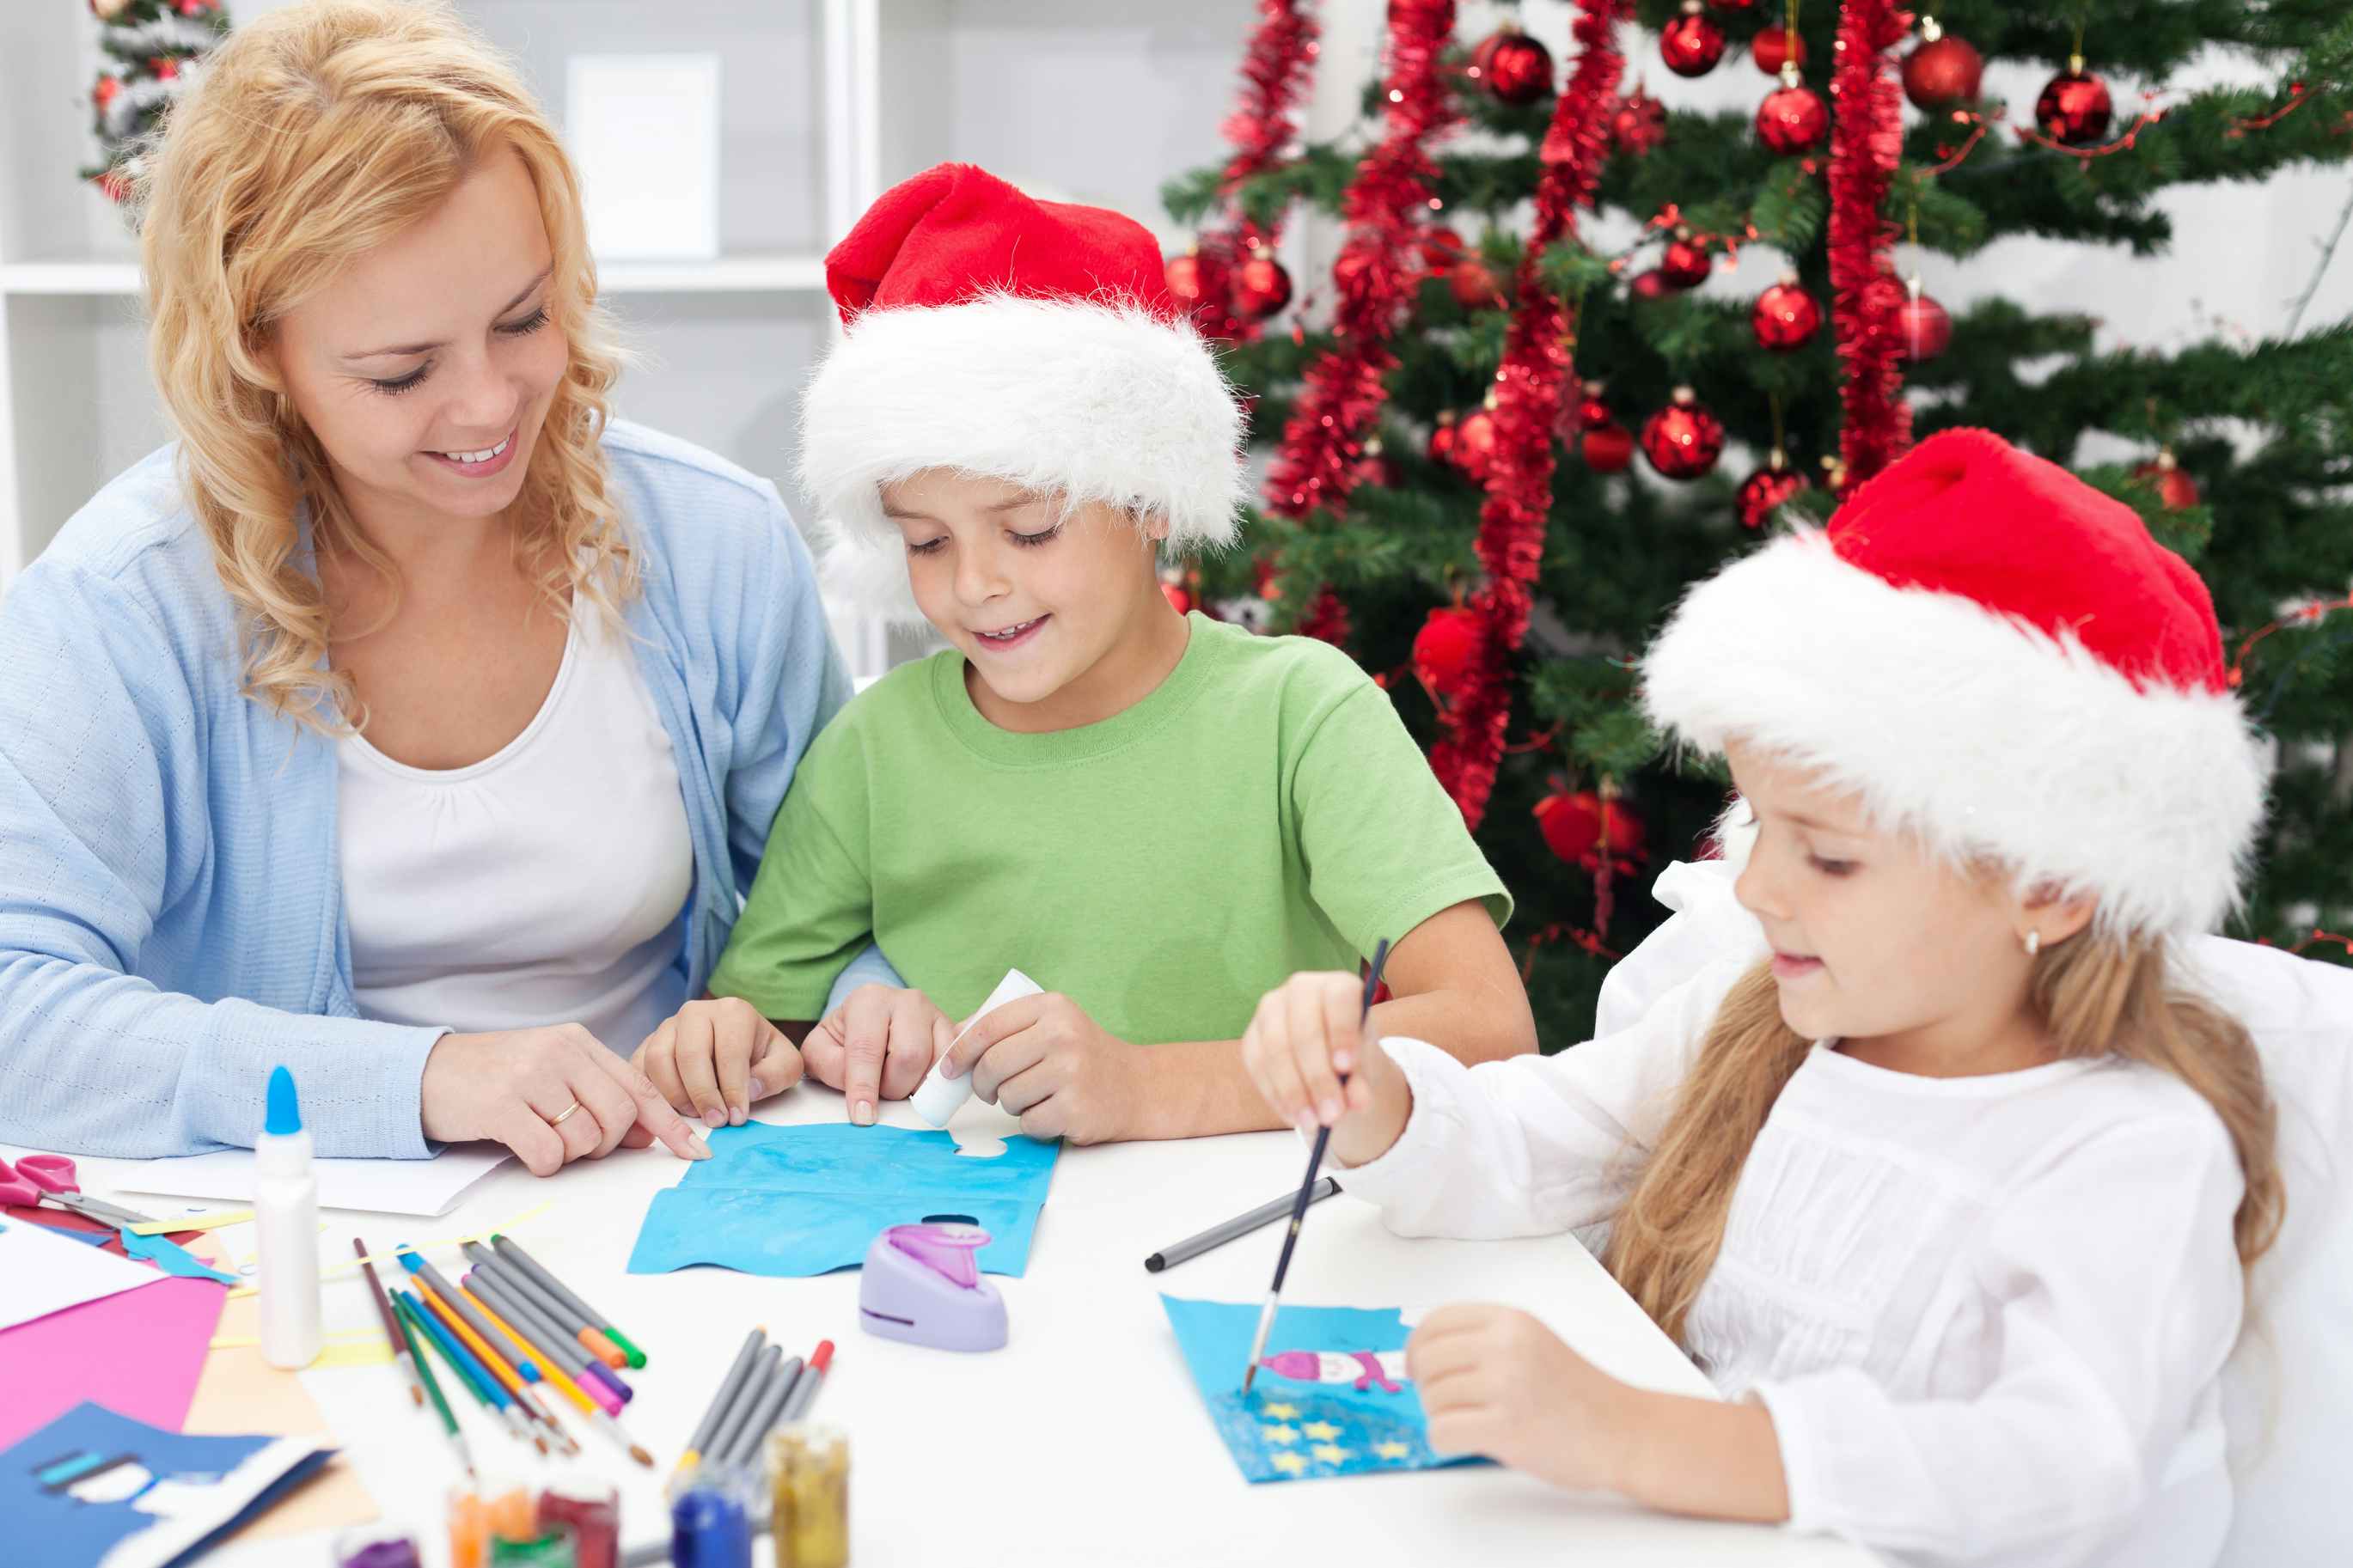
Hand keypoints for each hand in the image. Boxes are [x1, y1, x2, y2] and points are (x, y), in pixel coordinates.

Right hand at [419, 1025, 710, 1176]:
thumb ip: (599, 1096)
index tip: (696, 1153)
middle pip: (620, 1117)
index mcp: (579, 1042)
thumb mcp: (551, 1074)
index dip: (671, 1124)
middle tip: (575, 1143)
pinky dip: (543, 1163)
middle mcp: (560, 1052)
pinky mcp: (502, 1105)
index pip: (641, 1087)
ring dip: (569, 1154)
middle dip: (606, 1145)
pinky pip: (549, 1154)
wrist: (422, 1072)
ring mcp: (530, 1076)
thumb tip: (650, 1134)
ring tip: (539, 1136)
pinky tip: (522, 1147)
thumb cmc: (494, 1078)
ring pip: (586, 1138)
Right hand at [631, 998, 804, 1128]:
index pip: (729, 1051)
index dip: (732, 1089)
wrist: (740, 1049)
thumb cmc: (762, 1059)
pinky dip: (649, 1092)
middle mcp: (696, 1012)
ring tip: (695, 1115)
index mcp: (733, 1011)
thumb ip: (776, 1075)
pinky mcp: (647, 1043)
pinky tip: (668, 1111)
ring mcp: (668, 1026)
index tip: (736, 1117)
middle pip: (690, 1054)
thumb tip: (748, 1090)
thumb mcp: (786, 1065)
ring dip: (675, 1094)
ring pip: (658, 1059)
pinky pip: (637, 1067)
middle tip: (716, 1122)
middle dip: (703, 1095)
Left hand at [801, 985, 951, 1125]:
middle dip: (893, 1087)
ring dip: (915, 1086)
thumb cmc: (844, 1039)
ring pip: (935, 1064)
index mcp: (868, 1000)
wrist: (869, 1021)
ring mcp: (935, 1013)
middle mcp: (906, 1000)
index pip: (867, 1048)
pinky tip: (919, 1083)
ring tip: (898, 1082)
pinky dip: (938, 1084)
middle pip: (909, 1056)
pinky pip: (955, 1066)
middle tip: (881, 1090)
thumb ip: (827, 1065)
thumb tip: (858, 1092)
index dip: (864, 1087)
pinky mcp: (953, 1030)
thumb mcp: (820, 1049)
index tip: (863, 1117)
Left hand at [936, 991, 1142, 1143]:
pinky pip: (1028, 1122)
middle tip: (988, 1092)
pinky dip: (1033, 1123)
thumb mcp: (1053, 1024)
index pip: (988, 1027)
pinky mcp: (1075, 1109)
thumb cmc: (1083, 1056)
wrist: (1135, 1086)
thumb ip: (1008, 1026)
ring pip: (1007, 1096)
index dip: (960, 1050)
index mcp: (1052, 1008)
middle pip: (992, 1064)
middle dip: (982, 1084)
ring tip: (1033, 1097)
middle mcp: (1063, 1035)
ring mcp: (1071, 1072)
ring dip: (1011, 1104)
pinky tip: (1052, 1112)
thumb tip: (952, 1039)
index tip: (949, 1068)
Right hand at [1239, 971, 1409, 1166]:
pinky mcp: (1251, 1036)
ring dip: (1294, 1092)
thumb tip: (1356, 1101)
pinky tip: (1294, 1116)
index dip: (1341, 1032)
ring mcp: (1270, 1010)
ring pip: (1276, 1050)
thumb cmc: (1353, 1055)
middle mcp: (1301, 989)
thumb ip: (1363, 1081)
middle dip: (1318, 1077)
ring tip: (1313, 1123)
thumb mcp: (1366, 1068)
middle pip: (1304, 1031)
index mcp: (1338, 986)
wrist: (1331, 1059)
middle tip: (1332, 1114)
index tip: (1346, 1068)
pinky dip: (1276, 1095)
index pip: (1338, 999)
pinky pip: (1257, 1066)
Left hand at [1408, 1305, 1637, 1493]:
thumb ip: (1486, 1341)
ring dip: (1440, 1416)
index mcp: (1510, 1320)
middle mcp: (1505, 1345)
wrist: (1624, 1431)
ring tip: (1472, 1423)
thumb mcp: (1533, 1344)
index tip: (1414, 1369)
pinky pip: (1441, 1431)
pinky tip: (1468, 1442)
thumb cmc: (1579, 1394)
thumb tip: (1423, 1355)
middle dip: (1426, 1387)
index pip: (1436, 1321)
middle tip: (1448, 1405)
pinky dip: (1444, 1441)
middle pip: (1426, 1360)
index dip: (1416, 1348)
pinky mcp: (1505, 1427)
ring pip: (1432, 1398)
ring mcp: (1506, 1384)